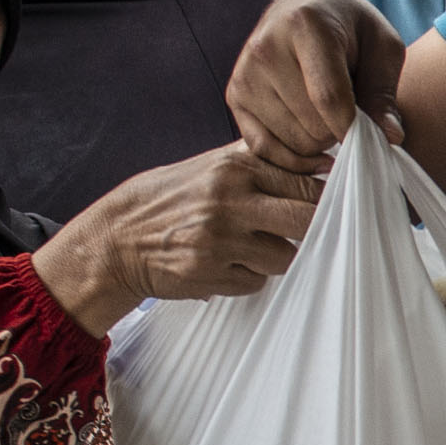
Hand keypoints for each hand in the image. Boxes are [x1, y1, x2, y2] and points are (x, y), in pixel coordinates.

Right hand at [33, 144, 320, 333]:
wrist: (115, 239)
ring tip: (249, 248)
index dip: (325, 200)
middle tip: (305, 233)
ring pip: (284, 257)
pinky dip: (249, 276)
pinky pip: (257, 282)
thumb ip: (258, 162)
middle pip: (305, 221)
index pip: (305, 186)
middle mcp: (228, 202)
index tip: (330, 207)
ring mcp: (219, 241)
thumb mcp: (207, 167)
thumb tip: (318, 163)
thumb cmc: (166, 200)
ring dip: (276, 257)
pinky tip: (226, 265)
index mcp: (233, 169)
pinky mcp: (210, 274)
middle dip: (314, 230)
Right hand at [227, 0, 404, 179]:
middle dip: (340, 130)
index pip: (329, 97)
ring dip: (320, 140)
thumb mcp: (383, 48)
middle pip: (312, 126)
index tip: (374, 139)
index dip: (355, 128)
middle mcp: (265, 48)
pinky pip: (265, 149)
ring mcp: (245, 74)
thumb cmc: (351, 29)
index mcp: (304, 26)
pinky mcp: (235, 95)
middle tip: (348, 110)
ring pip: (294, 142)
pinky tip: (312, 139)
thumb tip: (390, 136)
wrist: (304, 8)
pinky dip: (294, 155)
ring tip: (326, 111)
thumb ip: (384, 92)